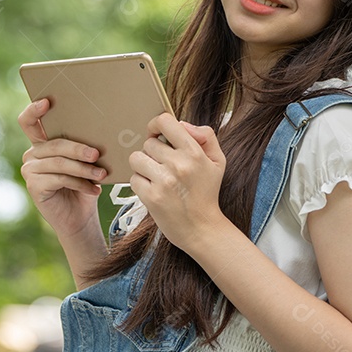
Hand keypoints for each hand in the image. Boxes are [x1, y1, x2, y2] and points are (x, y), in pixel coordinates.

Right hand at [18, 98, 107, 237]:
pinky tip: (94, 190)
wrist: (79, 219)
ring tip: (102, 175)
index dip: (33, 110)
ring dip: (84, 169)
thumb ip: (83, 147)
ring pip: (59, 163)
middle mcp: (32, 154)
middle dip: (78, 148)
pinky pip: (59, 178)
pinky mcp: (34, 186)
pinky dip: (80, 183)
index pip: (28, 121)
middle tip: (96, 154)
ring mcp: (30, 170)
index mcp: (42, 143)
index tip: (47, 101)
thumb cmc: (84, 186)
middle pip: (54, 144)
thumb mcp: (84, 163)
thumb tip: (101, 129)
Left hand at [128, 113, 228, 253]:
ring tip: (156, 177)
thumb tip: (182, 124)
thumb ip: (205, 136)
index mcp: (194, 152)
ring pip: (136, 159)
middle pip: (148, 143)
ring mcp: (164, 181)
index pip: (165, 122)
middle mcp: (178, 164)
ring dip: (143, 167)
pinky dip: (140, 184)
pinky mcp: (151, 197)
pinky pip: (133, 178)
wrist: (202, 229)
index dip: (155, 125)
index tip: (156, 134)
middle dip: (152, 153)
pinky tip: (154, 190)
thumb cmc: (207, 192)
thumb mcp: (217, 161)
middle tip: (163, 166)